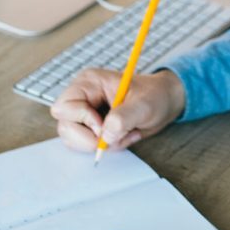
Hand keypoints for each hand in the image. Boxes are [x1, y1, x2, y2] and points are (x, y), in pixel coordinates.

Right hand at [51, 68, 185, 152]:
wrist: (165, 101)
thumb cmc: (155, 95)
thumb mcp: (144, 105)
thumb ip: (124, 118)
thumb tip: (105, 135)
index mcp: (89, 83)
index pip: (64, 107)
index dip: (82, 120)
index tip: (103, 126)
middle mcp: (82, 97)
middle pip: (65, 127)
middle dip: (91, 138)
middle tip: (116, 136)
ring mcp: (84, 113)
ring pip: (73, 140)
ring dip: (101, 144)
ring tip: (125, 134)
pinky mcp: (90, 127)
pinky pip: (86, 145)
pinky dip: (106, 146)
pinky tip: (124, 136)